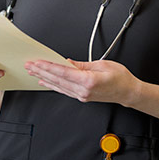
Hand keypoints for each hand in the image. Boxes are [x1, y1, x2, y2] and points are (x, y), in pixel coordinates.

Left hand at [24, 59, 138, 104]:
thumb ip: (83, 64)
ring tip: (33, 72)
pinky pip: (63, 90)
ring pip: (58, 86)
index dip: (49, 67)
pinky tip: (45, 82)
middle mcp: (83, 90)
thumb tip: (68, 62)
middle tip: (29, 65)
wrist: (128, 92)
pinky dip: (53, 85)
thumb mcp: (102, 64)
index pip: (63, 72)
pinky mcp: (82, 97)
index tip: (38, 62)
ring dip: (44, 78)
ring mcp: (82, 95)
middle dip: (42, 71)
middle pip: (57, 80)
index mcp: (89, 80)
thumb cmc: (120, 78)